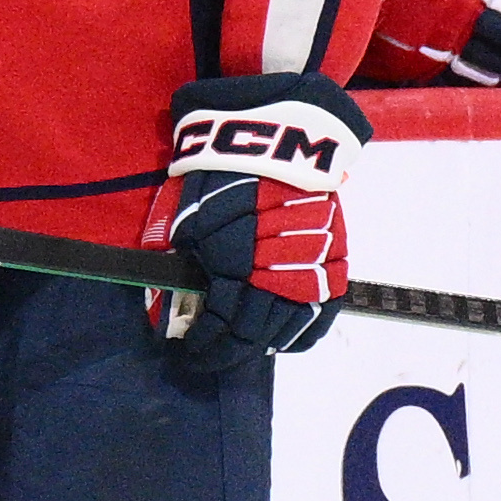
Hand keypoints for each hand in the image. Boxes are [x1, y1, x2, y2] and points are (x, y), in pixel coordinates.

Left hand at [141, 76, 365, 367]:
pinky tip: (282, 343)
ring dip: (258, 347)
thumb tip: (166, 306)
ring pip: (285, 330)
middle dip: (224, 354)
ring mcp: (308, 273)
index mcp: (232, 269)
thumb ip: (179, 266)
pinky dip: (301, 335)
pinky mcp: (334, 262)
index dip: (200, 347)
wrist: (274, 141)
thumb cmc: (218, 176)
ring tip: (239, 352)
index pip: (216, 328)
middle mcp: (273, 278)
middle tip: (207, 359)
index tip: (184, 353)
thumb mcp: (184, 220)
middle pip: (249, 336)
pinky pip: (322, 314)